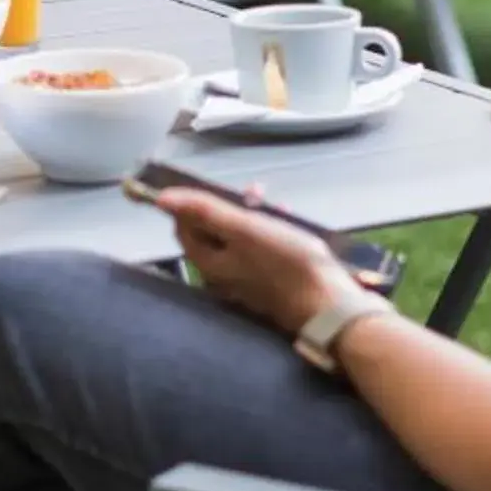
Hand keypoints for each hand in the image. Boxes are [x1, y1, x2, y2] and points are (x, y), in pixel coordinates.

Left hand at [161, 187, 356, 339]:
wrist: (328, 304)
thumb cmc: (286, 263)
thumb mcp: (244, 229)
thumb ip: (204, 211)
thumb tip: (162, 198)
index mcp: (209, 263)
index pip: (184, 228)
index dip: (192, 203)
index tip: (215, 185)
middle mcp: (221, 275)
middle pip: (211, 232)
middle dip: (228, 206)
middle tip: (253, 190)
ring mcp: (246, 281)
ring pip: (238, 239)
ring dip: (251, 215)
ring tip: (273, 202)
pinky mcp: (269, 283)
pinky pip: (258, 251)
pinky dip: (267, 231)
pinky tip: (287, 221)